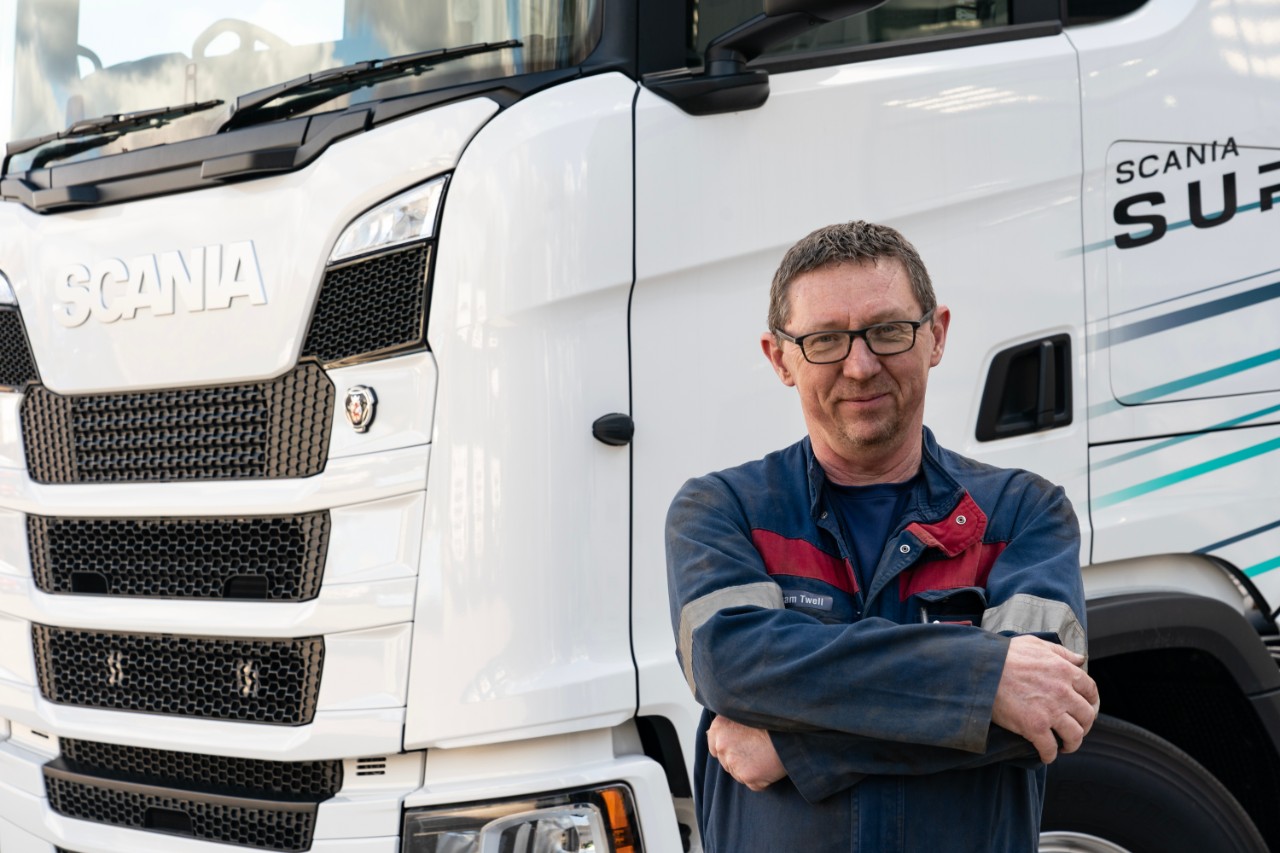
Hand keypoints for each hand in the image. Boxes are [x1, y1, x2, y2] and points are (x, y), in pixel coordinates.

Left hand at [706, 716, 786, 790]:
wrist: (791, 727)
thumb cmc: (771, 719)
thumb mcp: (745, 714)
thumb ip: (728, 726)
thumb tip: (712, 735)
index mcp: (718, 727)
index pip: (714, 746)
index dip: (729, 748)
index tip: (741, 746)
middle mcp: (722, 745)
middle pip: (727, 762)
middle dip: (740, 760)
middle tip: (758, 749)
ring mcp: (733, 762)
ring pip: (739, 775)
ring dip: (751, 770)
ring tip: (766, 755)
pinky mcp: (747, 776)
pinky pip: (754, 784)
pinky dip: (763, 780)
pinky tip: (771, 765)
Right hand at [992, 635, 1099, 763]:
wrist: (983, 669)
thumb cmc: (1006, 655)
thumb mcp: (1036, 644)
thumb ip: (1061, 652)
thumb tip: (1080, 659)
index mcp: (1065, 671)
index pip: (1091, 691)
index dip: (1091, 702)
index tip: (1086, 708)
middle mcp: (1063, 692)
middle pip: (1087, 716)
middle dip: (1084, 725)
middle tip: (1075, 728)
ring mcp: (1051, 711)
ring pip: (1075, 735)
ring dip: (1072, 743)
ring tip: (1064, 745)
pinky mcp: (1035, 727)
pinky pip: (1050, 748)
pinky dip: (1050, 755)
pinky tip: (1045, 755)